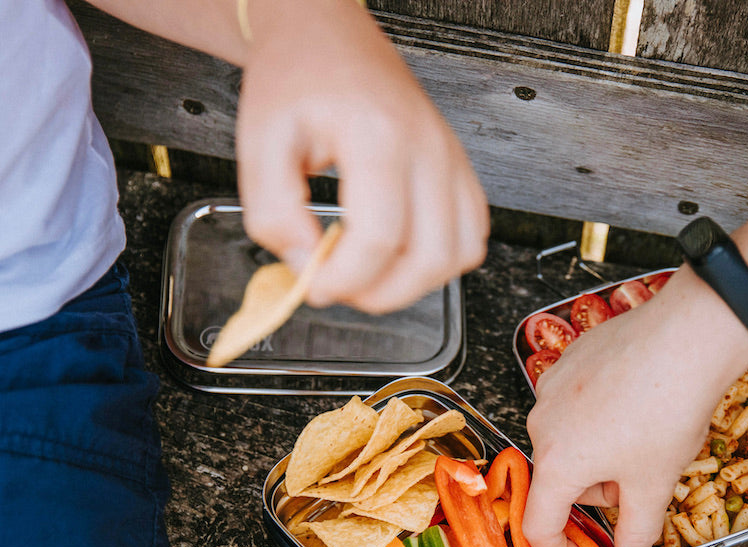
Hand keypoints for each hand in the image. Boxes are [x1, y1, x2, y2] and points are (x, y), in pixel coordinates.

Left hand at [234, 0, 488, 312]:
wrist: (327, 36)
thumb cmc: (297, 78)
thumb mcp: (258, 141)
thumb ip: (272, 212)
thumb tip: (304, 264)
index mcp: (377, 134)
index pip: (380, 237)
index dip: (345, 280)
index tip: (314, 285)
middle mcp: (427, 148)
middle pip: (430, 258)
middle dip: (381, 293)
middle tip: (341, 285)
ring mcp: (450, 159)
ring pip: (459, 256)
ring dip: (414, 284)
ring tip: (370, 272)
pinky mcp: (459, 170)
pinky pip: (472, 238)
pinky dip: (440, 262)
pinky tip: (402, 253)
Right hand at [522, 268, 747, 546]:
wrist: (687, 337)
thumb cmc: (668, 410)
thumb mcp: (655, 484)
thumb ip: (637, 531)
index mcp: (558, 463)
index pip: (539, 525)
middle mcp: (543, 424)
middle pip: (560, 479)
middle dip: (596, 490)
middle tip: (641, 479)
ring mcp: (552, 387)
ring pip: (568, 441)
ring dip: (599, 453)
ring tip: (644, 435)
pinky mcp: (569, 361)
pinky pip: (575, 405)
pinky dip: (599, 416)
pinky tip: (636, 403)